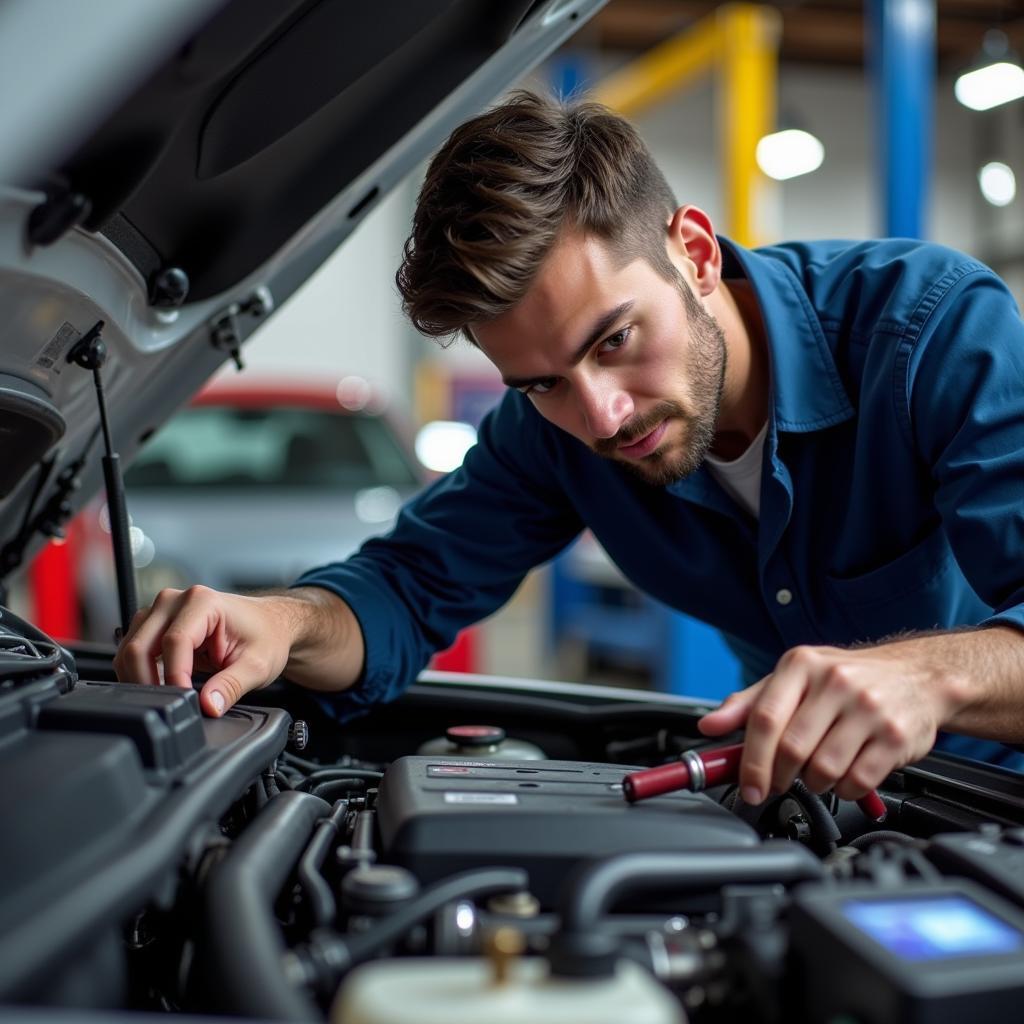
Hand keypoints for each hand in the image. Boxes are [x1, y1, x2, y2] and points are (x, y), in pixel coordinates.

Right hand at [114, 586, 299, 716]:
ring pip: (131, 649)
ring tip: (166, 700)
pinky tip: (158, 688)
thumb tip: (208, 706)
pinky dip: (140, 673)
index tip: (185, 702)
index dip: (174, 678)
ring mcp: (161, 610)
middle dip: (148, 682)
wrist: (269, 624)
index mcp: (202, 601)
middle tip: (169, 708)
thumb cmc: (265, 636)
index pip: (174, 643)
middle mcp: (175, 600)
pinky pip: (134, 650)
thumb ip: (232, 686)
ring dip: (139, 679)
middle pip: (141, 646)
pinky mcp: (155, 623)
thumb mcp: (258, 665)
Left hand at [696, 642, 961, 804]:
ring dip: (814, 783)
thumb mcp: (793, 678)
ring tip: (817, 770)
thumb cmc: (846, 678)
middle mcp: (835, 682)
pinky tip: (845, 774)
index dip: (751, 760)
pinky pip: (857, 781)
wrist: (917, 676)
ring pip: (823, 769)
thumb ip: (748, 703)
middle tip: (778, 782)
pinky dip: (845, 789)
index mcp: (801, 665)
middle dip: (778, 776)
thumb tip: (709, 726)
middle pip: (791, 749)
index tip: (747, 785)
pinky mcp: (895, 736)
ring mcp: (868, 708)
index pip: (764, 718)